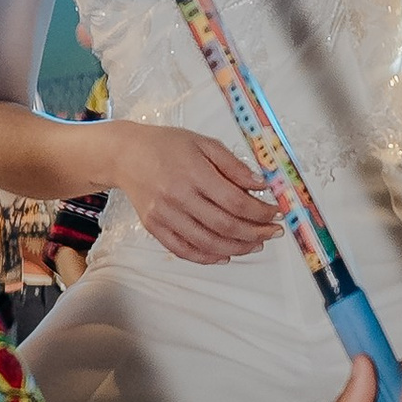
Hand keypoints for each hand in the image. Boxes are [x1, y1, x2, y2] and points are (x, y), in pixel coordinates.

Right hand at [115, 123, 283, 263]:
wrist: (126, 155)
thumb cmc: (167, 146)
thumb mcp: (204, 144)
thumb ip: (234, 166)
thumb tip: (262, 185)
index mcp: (193, 173)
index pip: (235, 201)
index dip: (260, 212)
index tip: (275, 213)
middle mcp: (178, 196)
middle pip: (224, 225)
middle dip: (255, 232)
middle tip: (272, 233)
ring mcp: (165, 215)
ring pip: (207, 242)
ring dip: (237, 247)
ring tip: (255, 244)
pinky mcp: (154, 227)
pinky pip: (184, 250)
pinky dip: (207, 257)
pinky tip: (225, 255)